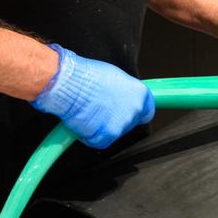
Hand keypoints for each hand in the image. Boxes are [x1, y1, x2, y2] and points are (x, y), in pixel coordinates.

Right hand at [30, 44, 155, 148]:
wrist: (70, 84)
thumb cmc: (88, 76)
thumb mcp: (114, 77)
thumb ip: (124, 91)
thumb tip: (123, 97)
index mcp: (140, 94)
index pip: (147, 111)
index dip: (136, 113)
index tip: (128, 112)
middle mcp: (135, 110)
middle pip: (130, 123)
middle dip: (116, 119)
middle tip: (102, 109)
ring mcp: (122, 125)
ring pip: (114, 132)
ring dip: (103, 126)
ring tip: (90, 112)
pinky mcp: (107, 137)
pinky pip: (100, 141)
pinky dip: (91, 136)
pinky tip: (84, 121)